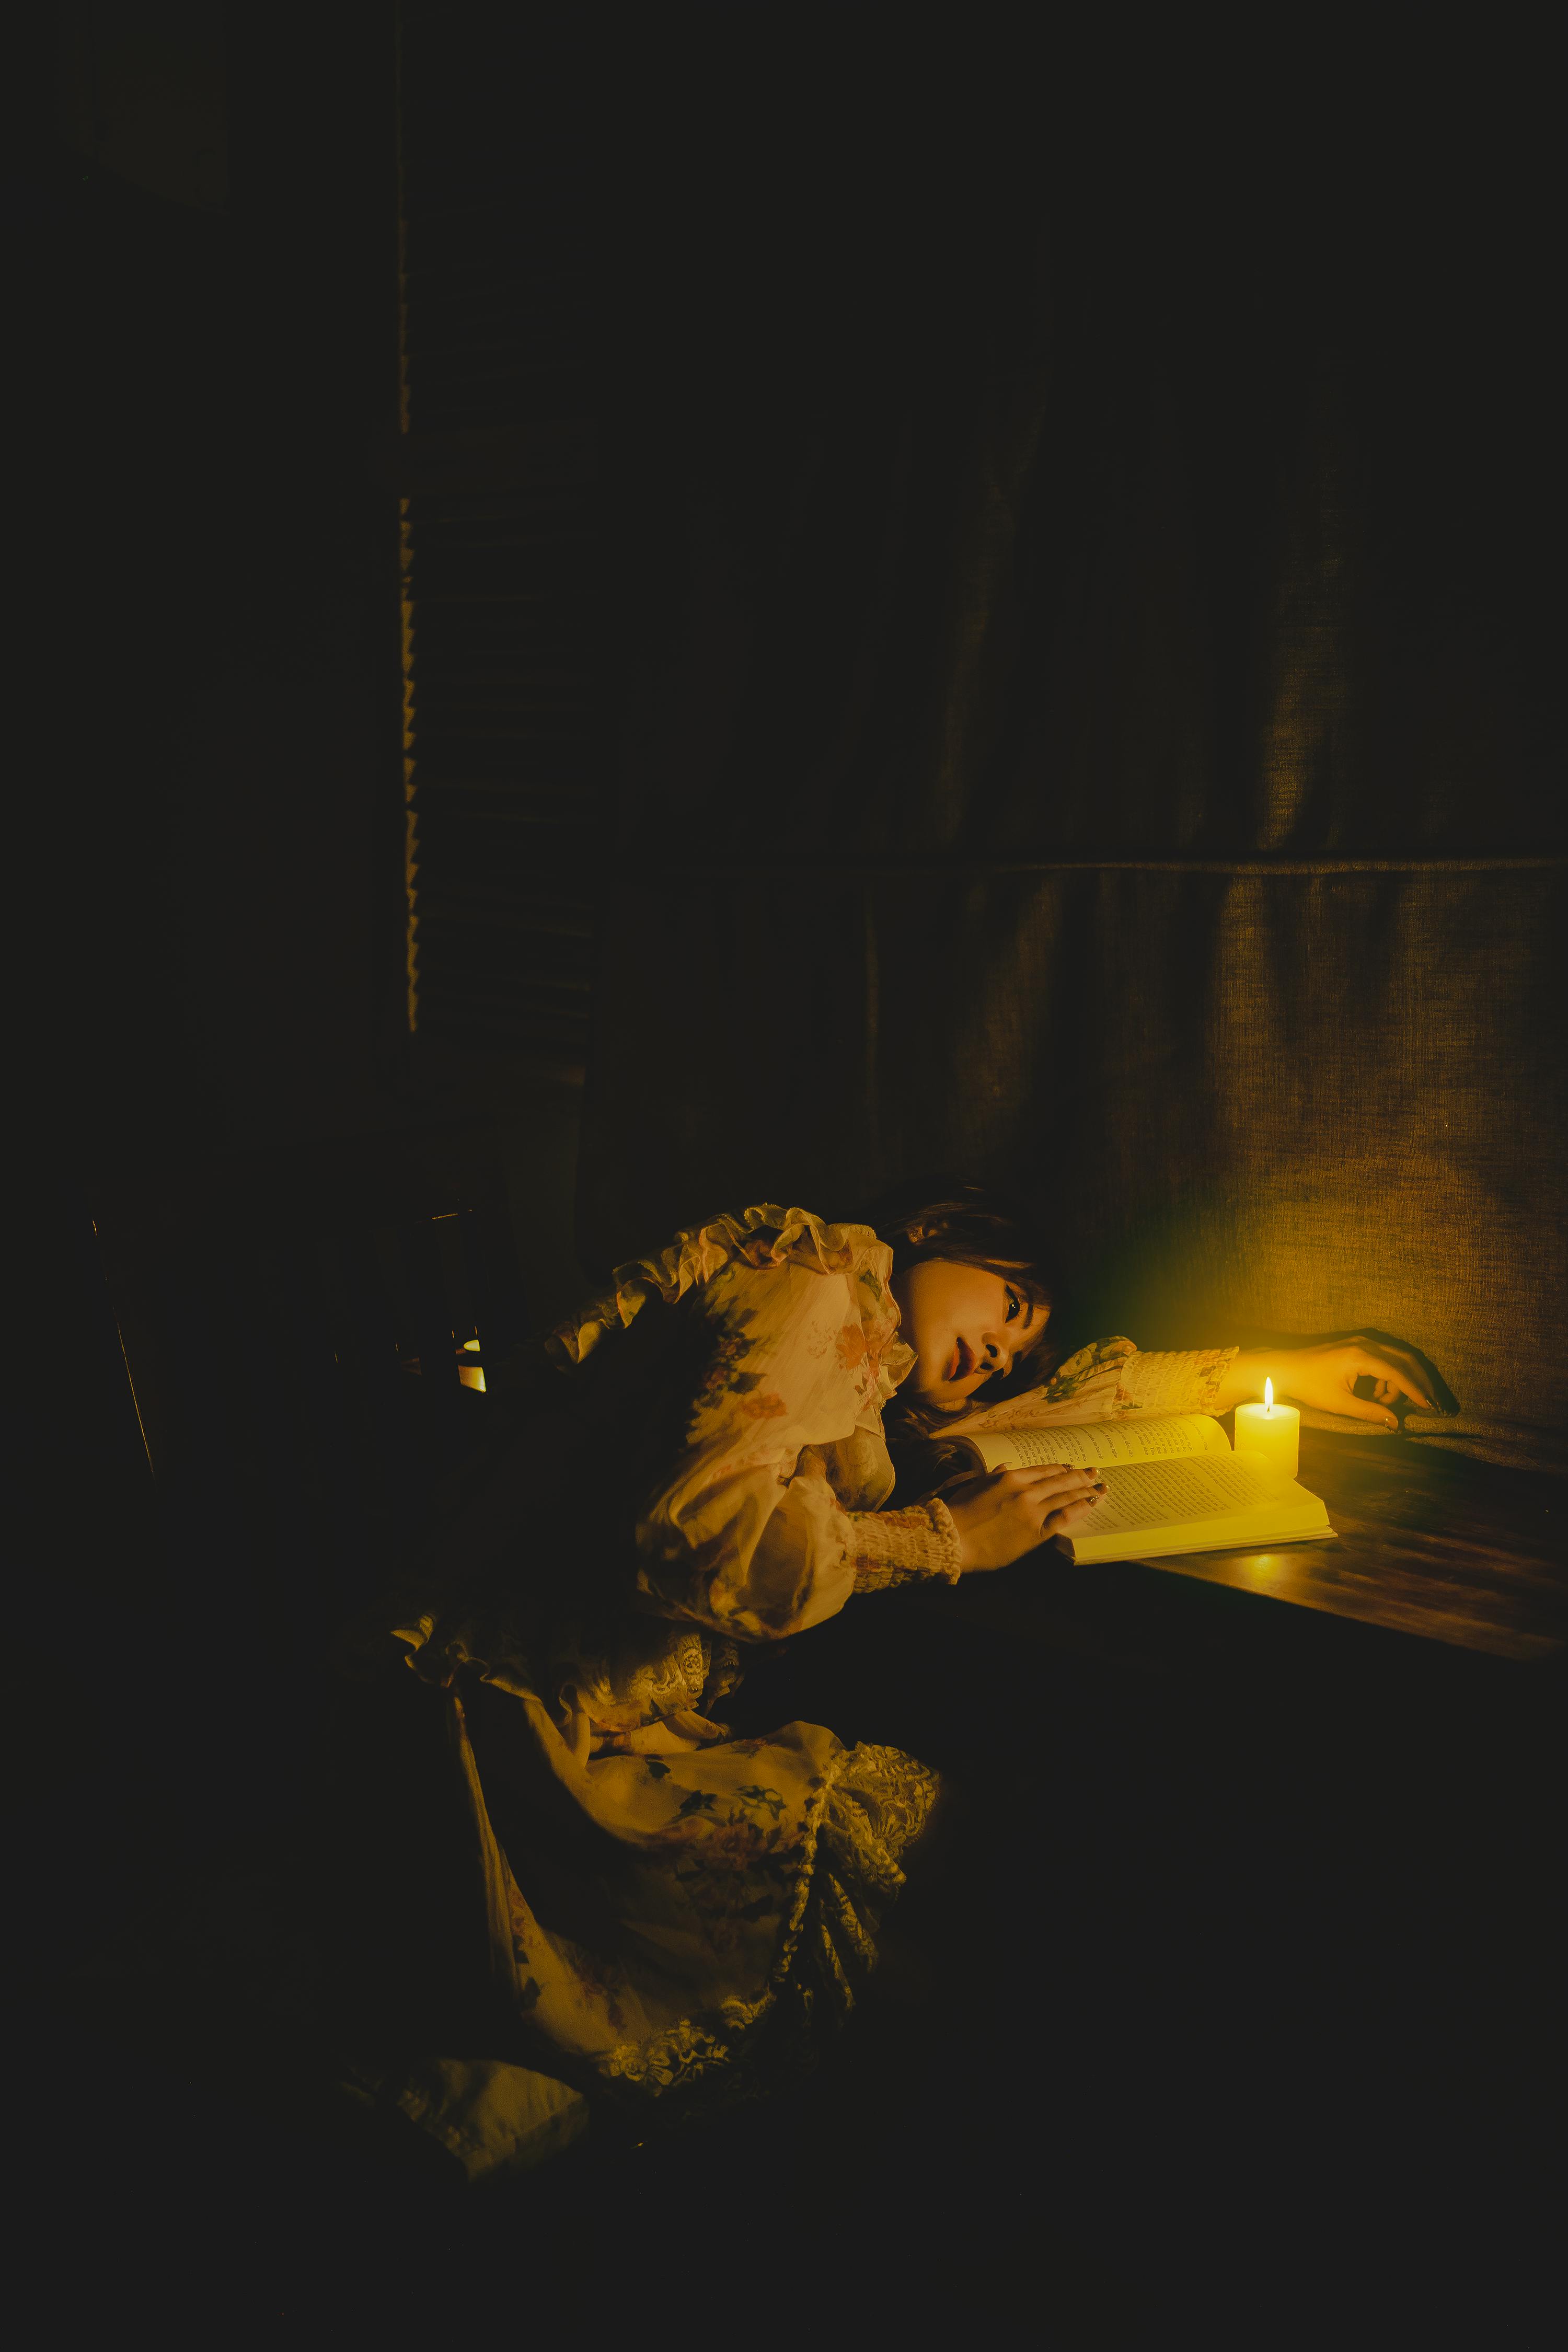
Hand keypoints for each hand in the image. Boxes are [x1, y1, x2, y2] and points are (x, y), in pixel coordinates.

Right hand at [943, 1464, 1105, 1572]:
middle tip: (1095, 1473)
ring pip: (1066, 1497)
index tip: (1072, 1468)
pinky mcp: (1036, 1532)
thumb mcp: (976, 1485)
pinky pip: (1064, 1517)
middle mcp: (1026, 1491)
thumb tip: (1006, 1467)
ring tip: (1100, 1488)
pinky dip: (1080, 1509)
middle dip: (1080, 1477)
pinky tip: (1091, 1504)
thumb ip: (994, 1475)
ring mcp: (1033, 1511)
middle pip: (1060, 1481)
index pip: (1043, 1470)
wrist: (953, 1537)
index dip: (1060, 1469)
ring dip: (1086, 1491)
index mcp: (1010, 1478)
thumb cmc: (959, 1512)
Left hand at [1220, 1336, 1445, 1428]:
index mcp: (1361, 1356)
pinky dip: (1388, 1375)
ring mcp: (1362, 1341)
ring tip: (1384, 1402)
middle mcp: (1365, 1343)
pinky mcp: (1357, 1344)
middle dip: (1418, 1382)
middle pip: (1405, 1359)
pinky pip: (1384, 1357)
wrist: (1286, 1368)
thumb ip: (1370, 1412)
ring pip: (1396, 1358)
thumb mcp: (1341, 1403)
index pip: (1398, 1373)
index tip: (1429, 1407)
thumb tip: (1396, 1423)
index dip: (1415, 1391)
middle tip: (1427, 1403)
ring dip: (1399, 1381)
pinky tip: (1375, 1393)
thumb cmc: (1310, 1386)